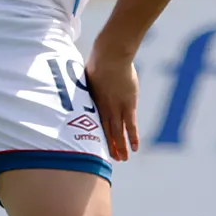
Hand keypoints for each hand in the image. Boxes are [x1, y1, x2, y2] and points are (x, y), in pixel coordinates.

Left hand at [82, 35, 139, 162]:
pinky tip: (134, 149)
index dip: (98, 137)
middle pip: (106, 132)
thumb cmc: (98, 61)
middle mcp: (104, 108)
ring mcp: (117, 108)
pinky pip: (130, 125)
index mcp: (94, 102)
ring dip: (121, 147)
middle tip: (112, 159)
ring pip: (118, 133)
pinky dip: (133, 138)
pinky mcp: (128, 104)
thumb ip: (88, 84)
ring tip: (123, 159)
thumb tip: (81, 82)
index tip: (99, 147)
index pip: (95, 125)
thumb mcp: (89, 75)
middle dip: (110, 146)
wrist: (111, 56)